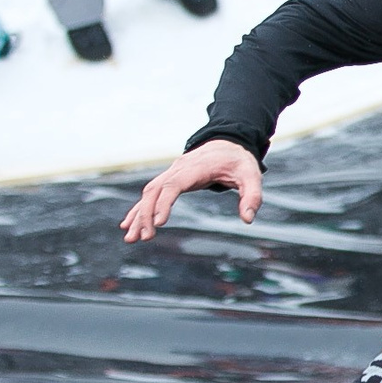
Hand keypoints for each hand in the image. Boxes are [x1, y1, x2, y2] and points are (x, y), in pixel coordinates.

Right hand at [120, 138, 262, 242]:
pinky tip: (129, 225)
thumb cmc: (239, 161)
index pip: (173, 185)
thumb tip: (248, 219)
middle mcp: (177, 169)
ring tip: (131, 238)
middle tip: (143, 237)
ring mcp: (171, 174)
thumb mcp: (252, 176)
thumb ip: (252, 196)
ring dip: (138, 215)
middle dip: (145, 214)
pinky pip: (150, 194)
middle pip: (154, 190)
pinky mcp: (170, 179)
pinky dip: (139, 209)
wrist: (227, 144)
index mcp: (195, 168)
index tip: (158, 223)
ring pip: (148, 193)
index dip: (164, 203)